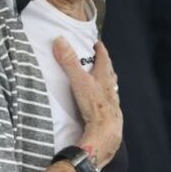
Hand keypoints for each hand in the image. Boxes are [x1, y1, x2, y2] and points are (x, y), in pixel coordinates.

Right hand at [54, 37, 121, 168]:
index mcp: (103, 79)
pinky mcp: (109, 115)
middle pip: (109, 75)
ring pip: (111, 89)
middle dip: (105, 66)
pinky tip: (103, 104)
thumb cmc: (94, 105)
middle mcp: (110, 90)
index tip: (98, 43)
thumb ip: (69, 62)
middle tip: (103, 60)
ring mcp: (111, 103)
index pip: (104, 61)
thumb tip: (60, 40)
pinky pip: (108, 104)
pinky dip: (105, 100)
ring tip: (105, 81)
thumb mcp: (79, 81)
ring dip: (107, 83)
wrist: (106, 131)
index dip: (101, 51)